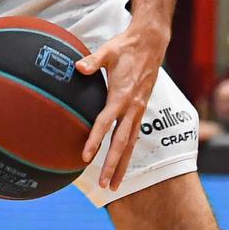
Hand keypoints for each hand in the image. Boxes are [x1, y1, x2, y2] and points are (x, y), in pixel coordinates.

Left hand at [75, 20, 169, 190]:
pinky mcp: (140, 110)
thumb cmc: (126, 47)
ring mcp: (138, 110)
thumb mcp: (108, 50)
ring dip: (122, 165)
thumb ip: (93, 61)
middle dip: (112, 165)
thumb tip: (78, 67)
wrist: (151, 43)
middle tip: (105, 185)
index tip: (85, 157)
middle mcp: (132, 107)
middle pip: (121, 142)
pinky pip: (134, 136)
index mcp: (121, 95)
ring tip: (114, 186)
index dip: (95, 140)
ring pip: (130, 144)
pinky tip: (121, 166)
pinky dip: (127, 153)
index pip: (106, 122)